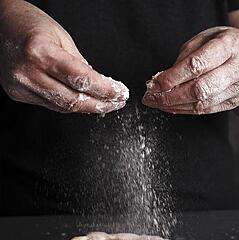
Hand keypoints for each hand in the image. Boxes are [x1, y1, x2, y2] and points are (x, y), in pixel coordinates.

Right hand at [0, 0, 128, 113]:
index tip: (120, 93)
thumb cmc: (31, 25)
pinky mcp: (18, 94)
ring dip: (86, 108)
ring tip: (104, 104)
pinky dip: (68, 105)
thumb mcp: (62, 37)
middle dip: (99, 104)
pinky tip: (81, 102)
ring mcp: (21, 86)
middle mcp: (28, 72)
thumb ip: (80, 64)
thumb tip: (100, 86)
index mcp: (40, 52)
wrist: (0, 26)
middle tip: (116, 103)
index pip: (81, 80)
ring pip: (62, 107)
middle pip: (72, 101)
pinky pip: (50, 105)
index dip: (104, 90)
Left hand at [143, 27, 238, 114]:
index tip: (154, 83)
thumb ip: (184, 58)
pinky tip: (171, 106)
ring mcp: (237, 88)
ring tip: (157, 103)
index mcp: (228, 46)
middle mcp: (236, 68)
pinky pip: (205, 110)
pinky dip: (184, 110)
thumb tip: (162, 79)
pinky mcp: (233, 101)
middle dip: (170, 96)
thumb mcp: (204, 40)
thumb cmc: (223, 44)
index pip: (196, 65)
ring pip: (202, 104)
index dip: (172, 77)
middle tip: (151, 97)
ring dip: (174, 105)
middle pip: (199, 89)